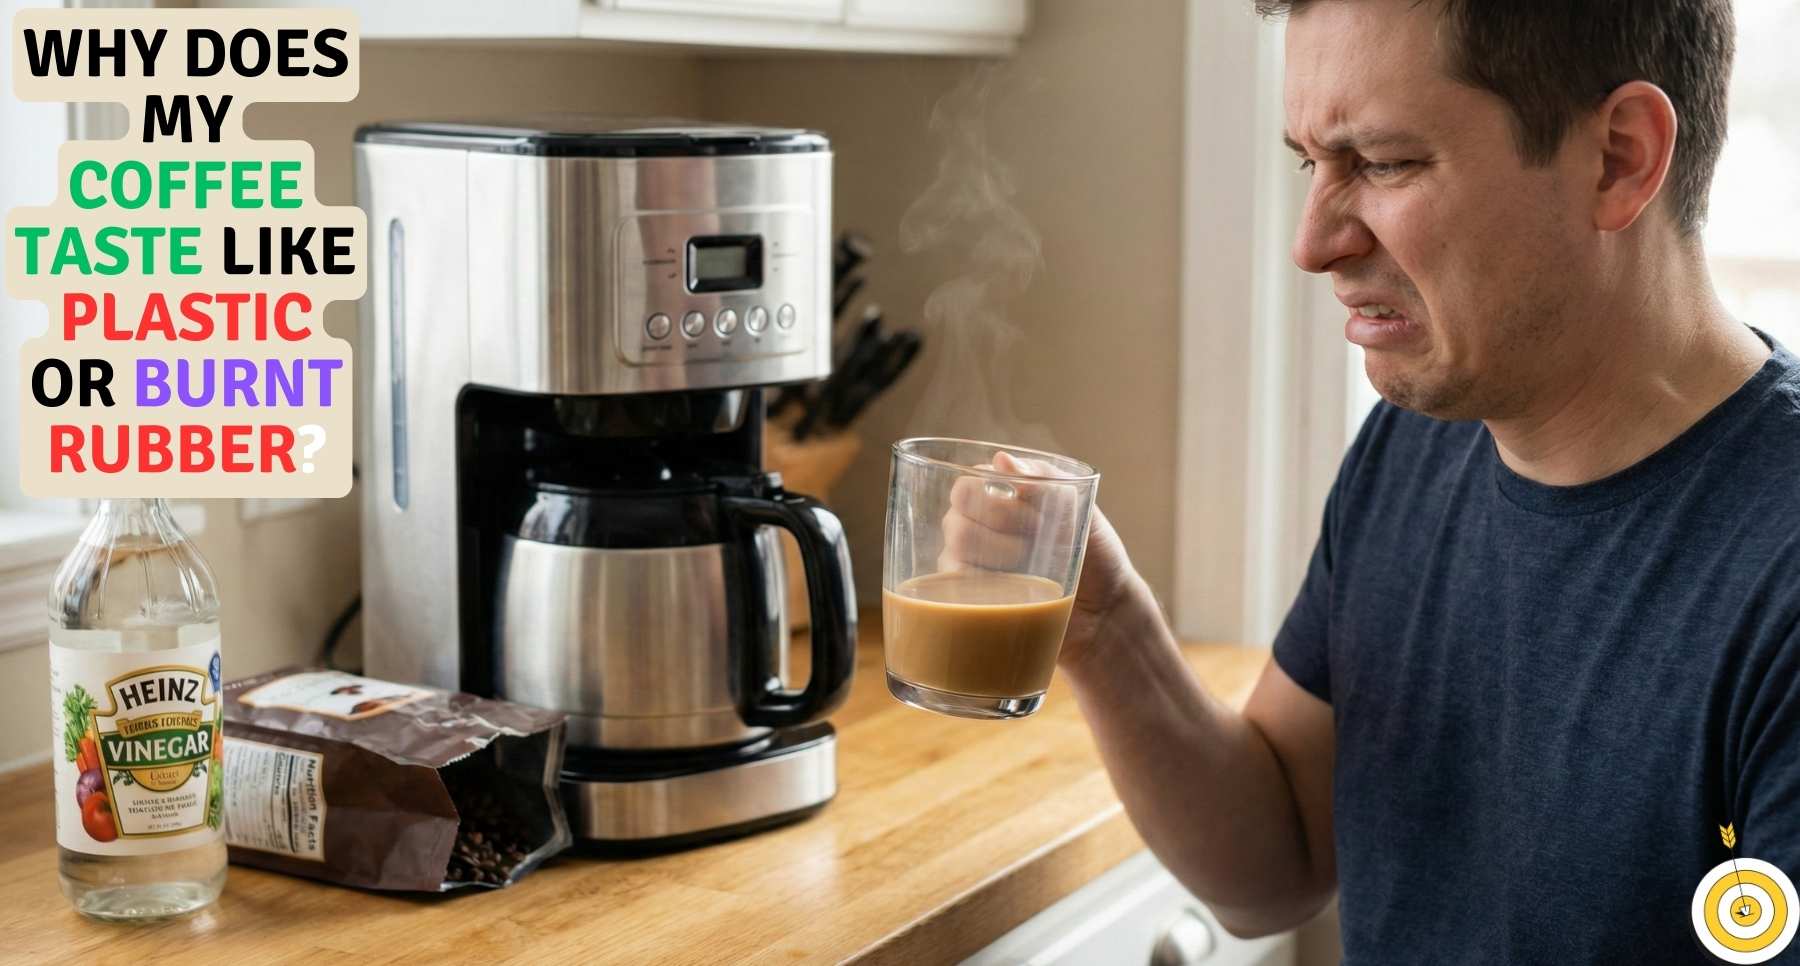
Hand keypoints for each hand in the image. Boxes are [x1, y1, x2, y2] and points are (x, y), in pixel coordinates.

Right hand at [937, 451, 1140, 666]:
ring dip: (999, 564)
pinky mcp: (971, 601)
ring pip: (955, 558)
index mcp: (995, 496)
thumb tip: (1000, 459)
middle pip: (955, 524)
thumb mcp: (1079, 506)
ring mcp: (970, 564)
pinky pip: (955, 595)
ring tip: (1033, 573)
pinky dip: (985, 593)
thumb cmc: (1094, 551)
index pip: (965, 489)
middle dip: (1002, 539)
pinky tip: (1014, 594)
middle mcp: (974, 526)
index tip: (1037, 519)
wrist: (1106, 610)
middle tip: (1038, 547)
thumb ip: (1044, 478)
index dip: (995, 506)